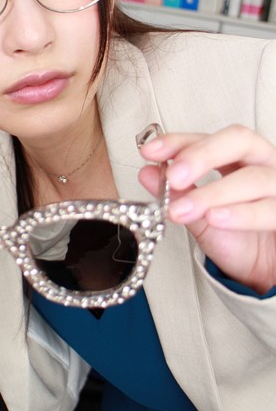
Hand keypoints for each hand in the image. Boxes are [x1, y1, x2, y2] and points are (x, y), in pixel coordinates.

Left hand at [138, 125, 275, 293]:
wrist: (266, 272)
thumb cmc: (239, 239)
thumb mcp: (201, 215)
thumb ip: (178, 194)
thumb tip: (147, 173)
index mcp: (238, 157)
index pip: (208, 137)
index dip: (179, 142)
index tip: (150, 152)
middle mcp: (263, 164)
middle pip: (239, 141)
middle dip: (202, 155)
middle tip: (174, 176)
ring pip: (253, 178)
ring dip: (213, 193)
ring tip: (184, 209)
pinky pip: (269, 210)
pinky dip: (240, 214)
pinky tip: (215, 218)